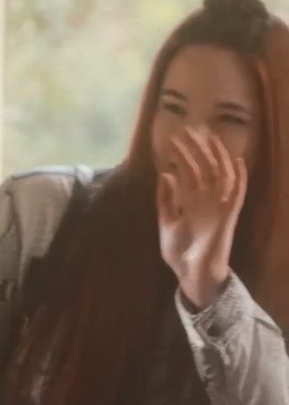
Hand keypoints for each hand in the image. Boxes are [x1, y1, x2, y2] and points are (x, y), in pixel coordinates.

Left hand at [156, 128, 247, 310]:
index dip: (182, 156)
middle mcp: (206, 201)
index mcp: (191, 203)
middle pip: (203, 169)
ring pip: (218, 176)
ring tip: (206, 137)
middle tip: (185, 130)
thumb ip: (166, 200)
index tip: (172, 140)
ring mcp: (218, 207)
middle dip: (195, 149)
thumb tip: (166, 174)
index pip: (188, 173)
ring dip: (213, 156)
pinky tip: (236, 161)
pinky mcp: (228, 215)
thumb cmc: (179, 251)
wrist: (190, 273)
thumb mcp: (166, 222)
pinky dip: (238, 177)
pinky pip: (236, 194)